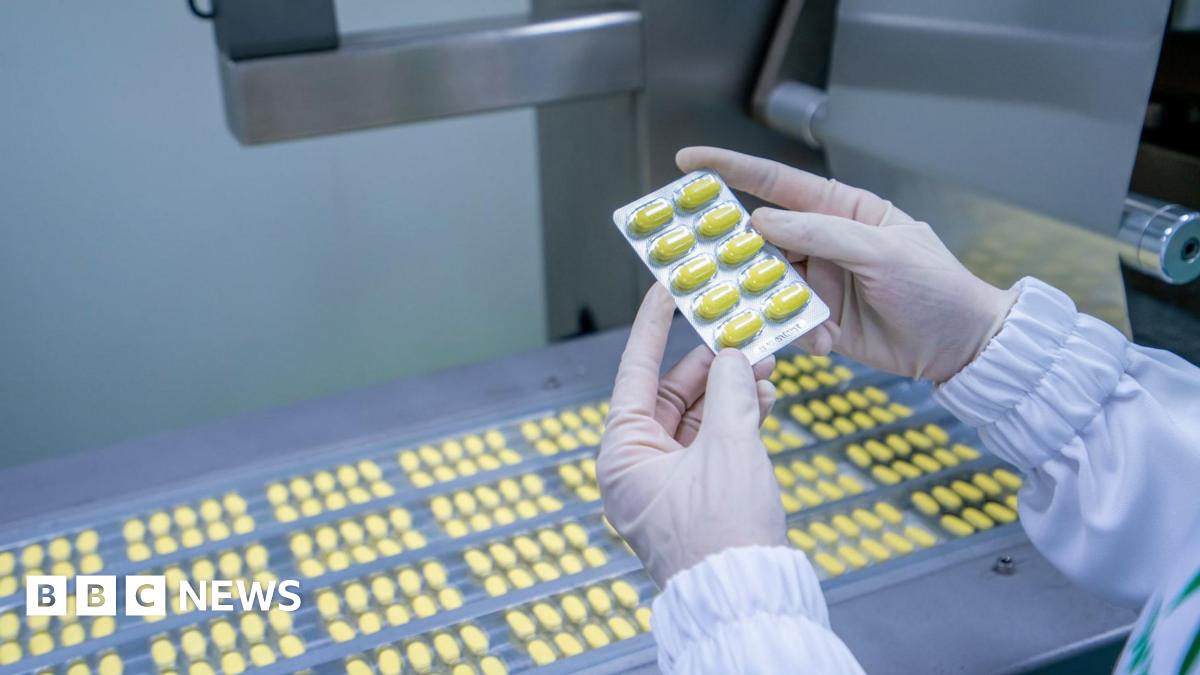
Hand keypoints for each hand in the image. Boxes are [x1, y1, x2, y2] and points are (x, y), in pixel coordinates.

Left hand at [597, 284, 786, 586]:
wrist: (748, 598)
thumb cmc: (723, 536)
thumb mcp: (730, 449)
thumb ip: (733, 391)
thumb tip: (734, 355)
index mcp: (622, 453)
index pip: (635, 372)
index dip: (653, 326)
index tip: (666, 287)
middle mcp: (636, 466)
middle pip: (671, 393)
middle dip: (711, 364)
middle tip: (743, 334)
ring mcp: (666, 482)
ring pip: (696, 418)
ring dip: (731, 392)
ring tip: (765, 367)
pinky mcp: (696, 496)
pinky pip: (712, 444)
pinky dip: (737, 422)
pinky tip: (765, 400)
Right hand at [677, 146, 1018, 382]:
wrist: (963, 348)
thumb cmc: (936, 288)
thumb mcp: (883, 252)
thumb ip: (823, 233)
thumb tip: (763, 221)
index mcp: (842, 211)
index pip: (778, 184)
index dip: (731, 170)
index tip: (689, 162)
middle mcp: (823, 243)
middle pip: (762, 239)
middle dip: (734, 249)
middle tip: (703, 257)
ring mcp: (819, 283)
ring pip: (769, 285)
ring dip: (767, 300)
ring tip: (768, 310)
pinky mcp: (819, 322)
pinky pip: (786, 322)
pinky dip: (793, 332)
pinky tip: (817, 341)